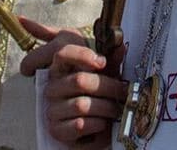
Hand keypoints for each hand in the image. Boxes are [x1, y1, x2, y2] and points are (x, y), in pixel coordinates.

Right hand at [19, 17, 125, 143]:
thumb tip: (121, 46)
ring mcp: (52, 109)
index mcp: (61, 69)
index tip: (102, 62)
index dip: (83, 55)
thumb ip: (111, 61)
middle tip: (123, 91)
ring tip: (116, 109)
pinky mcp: (56, 130)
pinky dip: (97, 124)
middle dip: (108, 86)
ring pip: (82, 104)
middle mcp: (52, 87)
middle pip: (79, 80)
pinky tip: (103, 122)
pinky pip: (80, 125)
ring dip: (106, 108)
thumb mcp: (104, 75)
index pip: (63, 54)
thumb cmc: (96, 97)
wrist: (91, 129)